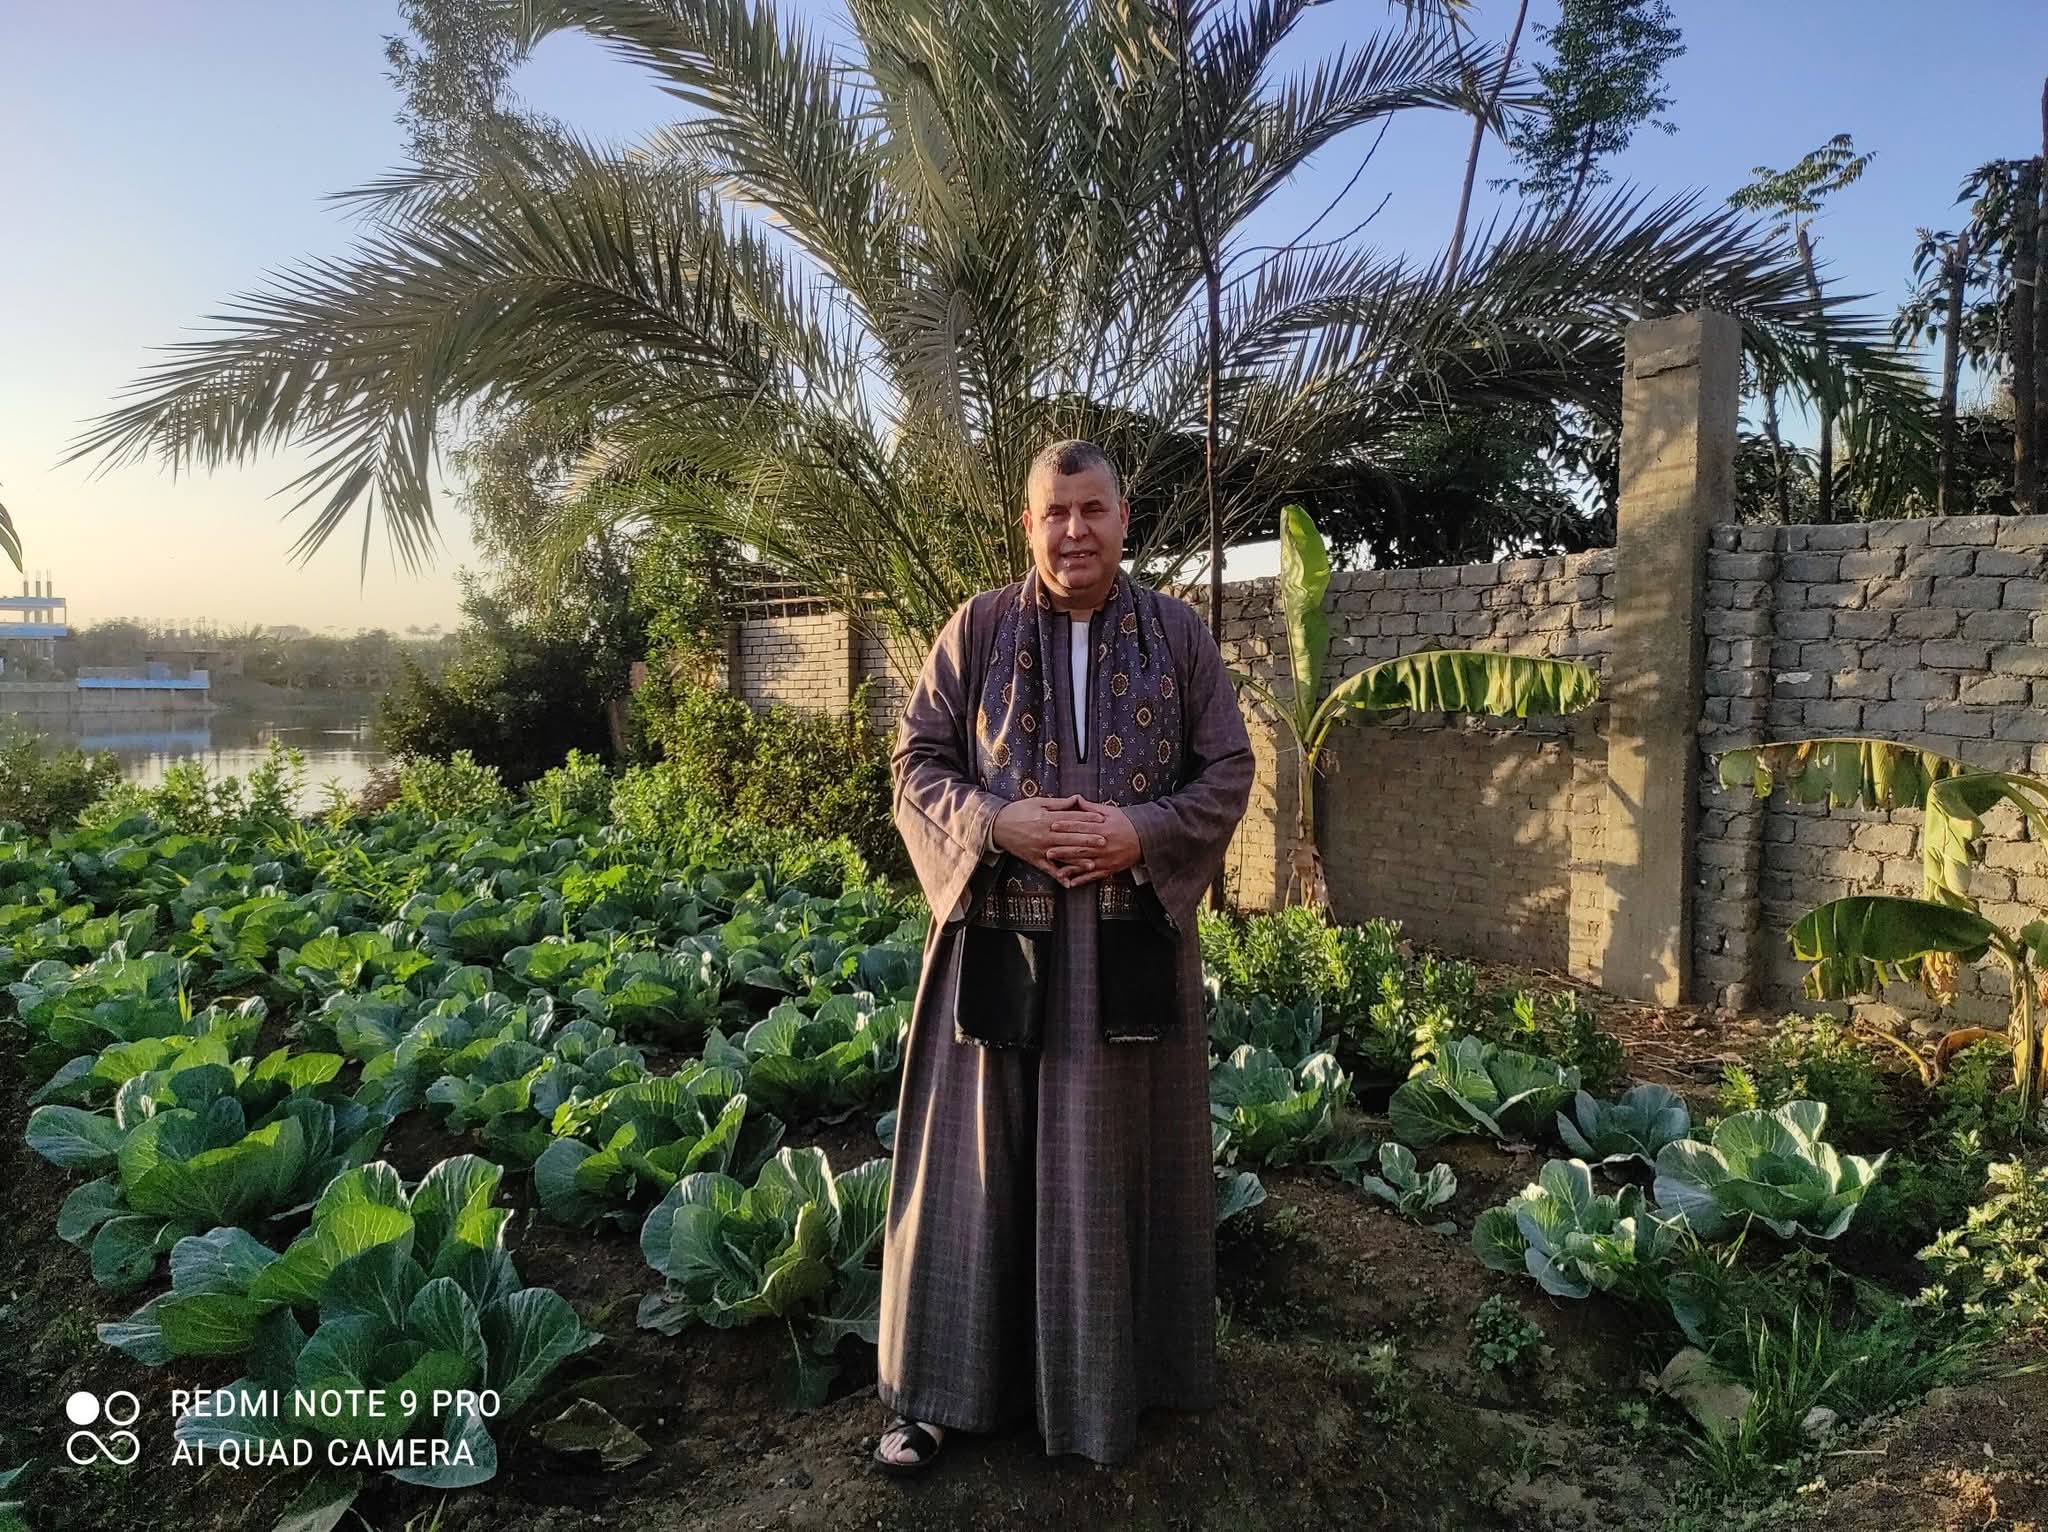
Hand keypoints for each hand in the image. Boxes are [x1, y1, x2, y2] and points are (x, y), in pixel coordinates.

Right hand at [993, 796, 1127, 886]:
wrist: (996, 826)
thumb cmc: (1018, 811)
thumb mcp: (1038, 802)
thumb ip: (1059, 803)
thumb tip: (1077, 799)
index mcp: (1047, 819)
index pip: (1072, 819)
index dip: (1087, 819)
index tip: (1102, 819)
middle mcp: (1046, 835)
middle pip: (1071, 838)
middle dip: (1089, 840)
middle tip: (1105, 841)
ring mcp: (1041, 849)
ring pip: (1063, 855)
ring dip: (1078, 860)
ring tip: (1093, 862)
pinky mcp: (1035, 860)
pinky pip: (1049, 870)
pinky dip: (1059, 876)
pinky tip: (1070, 882)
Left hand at [1043, 799, 1139, 886]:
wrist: (1146, 838)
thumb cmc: (1126, 823)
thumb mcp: (1110, 811)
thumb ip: (1091, 808)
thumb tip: (1076, 799)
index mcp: (1103, 828)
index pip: (1081, 826)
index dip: (1066, 826)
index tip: (1053, 826)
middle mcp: (1104, 844)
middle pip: (1081, 847)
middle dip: (1063, 849)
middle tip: (1048, 850)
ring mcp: (1107, 858)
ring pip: (1085, 863)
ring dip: (1070, 867)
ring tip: (1056, 869)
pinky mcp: (1110, 869)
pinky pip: (1094, 876)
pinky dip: (1082, 880)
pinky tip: (1071, 882)